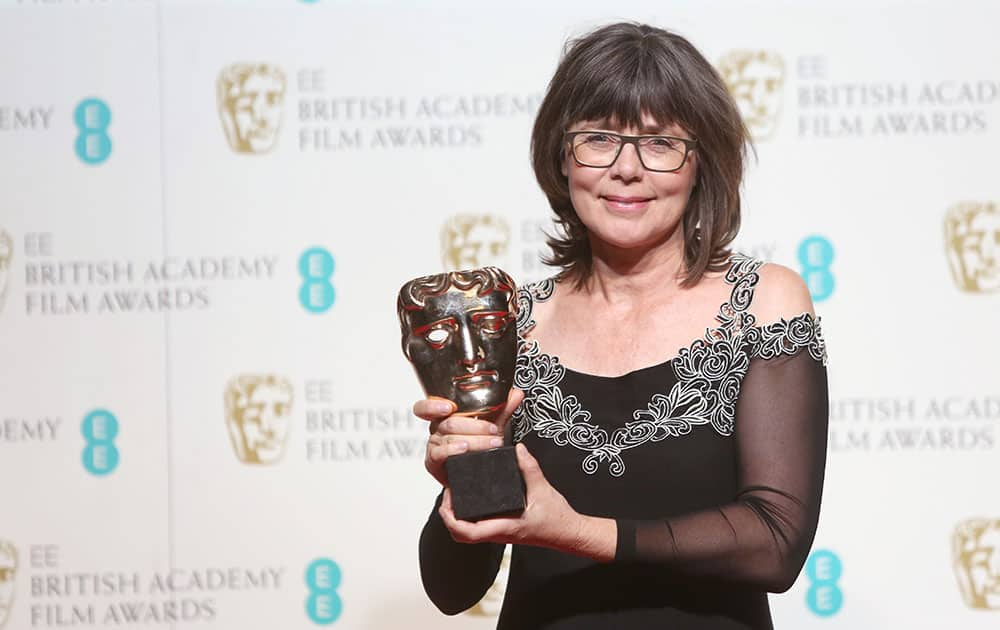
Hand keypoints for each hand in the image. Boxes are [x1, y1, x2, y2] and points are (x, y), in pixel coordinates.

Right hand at [414, 388, 524, 485]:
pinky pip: (440, 454)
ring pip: (449, 438)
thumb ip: (503, 408)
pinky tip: (464, 449)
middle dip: (475, 426)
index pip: (426, 407)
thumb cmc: (478, 443)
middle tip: (494, 430)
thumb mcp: (492, 424)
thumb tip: (516, 393)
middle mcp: (436, 429)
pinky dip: (453, 450)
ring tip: (492, 443)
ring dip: (474, 440)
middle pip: (448, 422)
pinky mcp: (434, 462)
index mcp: (444, 416)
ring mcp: (434, 446)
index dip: (433, 405)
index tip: (449, 406)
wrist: (476, 471)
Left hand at [438, 443, 599, 556]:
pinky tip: (471, 497)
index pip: (467, 532)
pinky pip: (477, 526)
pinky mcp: (502, 528)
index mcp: (504, 527)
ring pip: (467, 531)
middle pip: (460, 534)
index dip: (450, 518)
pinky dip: (468, 515)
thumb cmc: (557, 518)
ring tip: (456, 492)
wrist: (568, 533)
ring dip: (456, 516)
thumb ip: (530, 468)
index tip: (447, 499)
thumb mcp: (543, 489)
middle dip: (448, 516)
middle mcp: (497, 533)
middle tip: (449, 493)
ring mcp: (499, 532)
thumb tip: (519, 448)